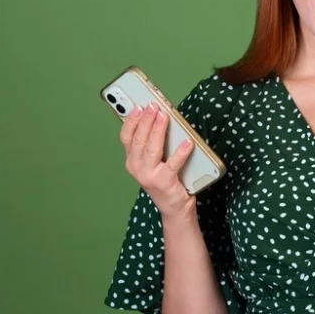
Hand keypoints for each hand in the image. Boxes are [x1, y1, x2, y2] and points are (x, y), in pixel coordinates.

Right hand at [120, 102, 196, 217]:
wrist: (174, 207)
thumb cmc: (165, 179)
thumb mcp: (153, 160)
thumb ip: (152, 142)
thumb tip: (160, 118)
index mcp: (132, 160)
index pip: (126, 137)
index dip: (131, 120)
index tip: (138, 106)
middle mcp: (136, 168)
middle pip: (139, 140)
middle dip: (145, 120)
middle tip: (153, 106)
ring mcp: (149, 176)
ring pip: (152, 149)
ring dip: (157, 131)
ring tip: (164, 116)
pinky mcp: (165, 182)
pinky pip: (173, 164)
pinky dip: (181, 152)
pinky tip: (187, 141)